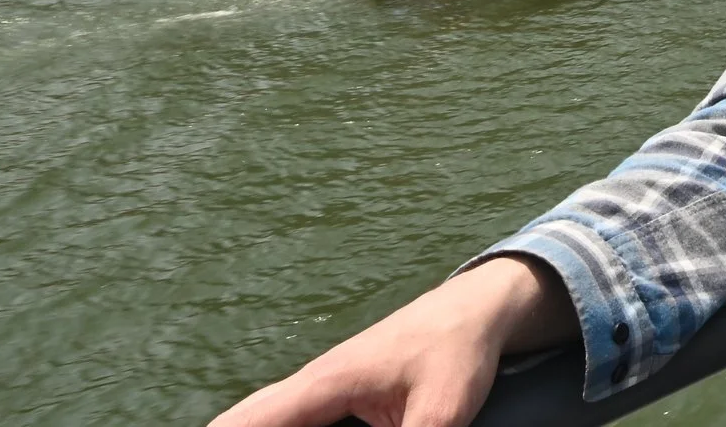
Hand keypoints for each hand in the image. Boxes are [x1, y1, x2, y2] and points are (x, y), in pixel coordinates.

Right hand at [205, 256, 574, 426]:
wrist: (480, 310)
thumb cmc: (457, 347)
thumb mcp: (443, 409)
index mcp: (325, 383)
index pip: (252, 422)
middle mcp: (312, 385)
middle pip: (245, 420)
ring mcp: (323, 390)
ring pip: (264, 419)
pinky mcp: (339, 399)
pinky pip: (291, 420)